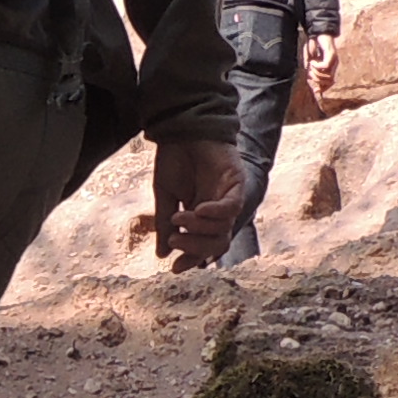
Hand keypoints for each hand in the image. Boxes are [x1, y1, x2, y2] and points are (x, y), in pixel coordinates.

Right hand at [153, 138, 246, 268]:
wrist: (181, 129)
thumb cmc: (174, 159)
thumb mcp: (165, 196)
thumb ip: (165, 224)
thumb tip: (161, 254)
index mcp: (200, 216)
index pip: (202, 246)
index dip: (191, 259)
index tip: (174, 268)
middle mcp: (217, 211)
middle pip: (217, 244)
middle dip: (195, 248)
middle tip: (175, 240)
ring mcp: (228, 197)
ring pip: (223, 229)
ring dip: (200, 228)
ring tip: (180, 217)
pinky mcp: (236, 182)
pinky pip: (232, 206)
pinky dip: (217, 213)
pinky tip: (200, 209)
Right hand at [301, 36, 335, 91]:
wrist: (317, 33)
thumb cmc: (313, 46)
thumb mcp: (310, 61)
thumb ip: (311, 72)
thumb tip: (311, 83)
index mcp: (330, 68)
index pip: (329, 84)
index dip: (322, 88)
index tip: (314, 88)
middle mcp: (334, 65)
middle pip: (328, 82)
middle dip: (317, 80)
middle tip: (309, 73)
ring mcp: (334, 60)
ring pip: (327, 75)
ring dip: (316, 73)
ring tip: (310, 66)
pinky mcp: (331, 54)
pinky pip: (325, 66)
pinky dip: (317, 66)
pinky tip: (312, 62)